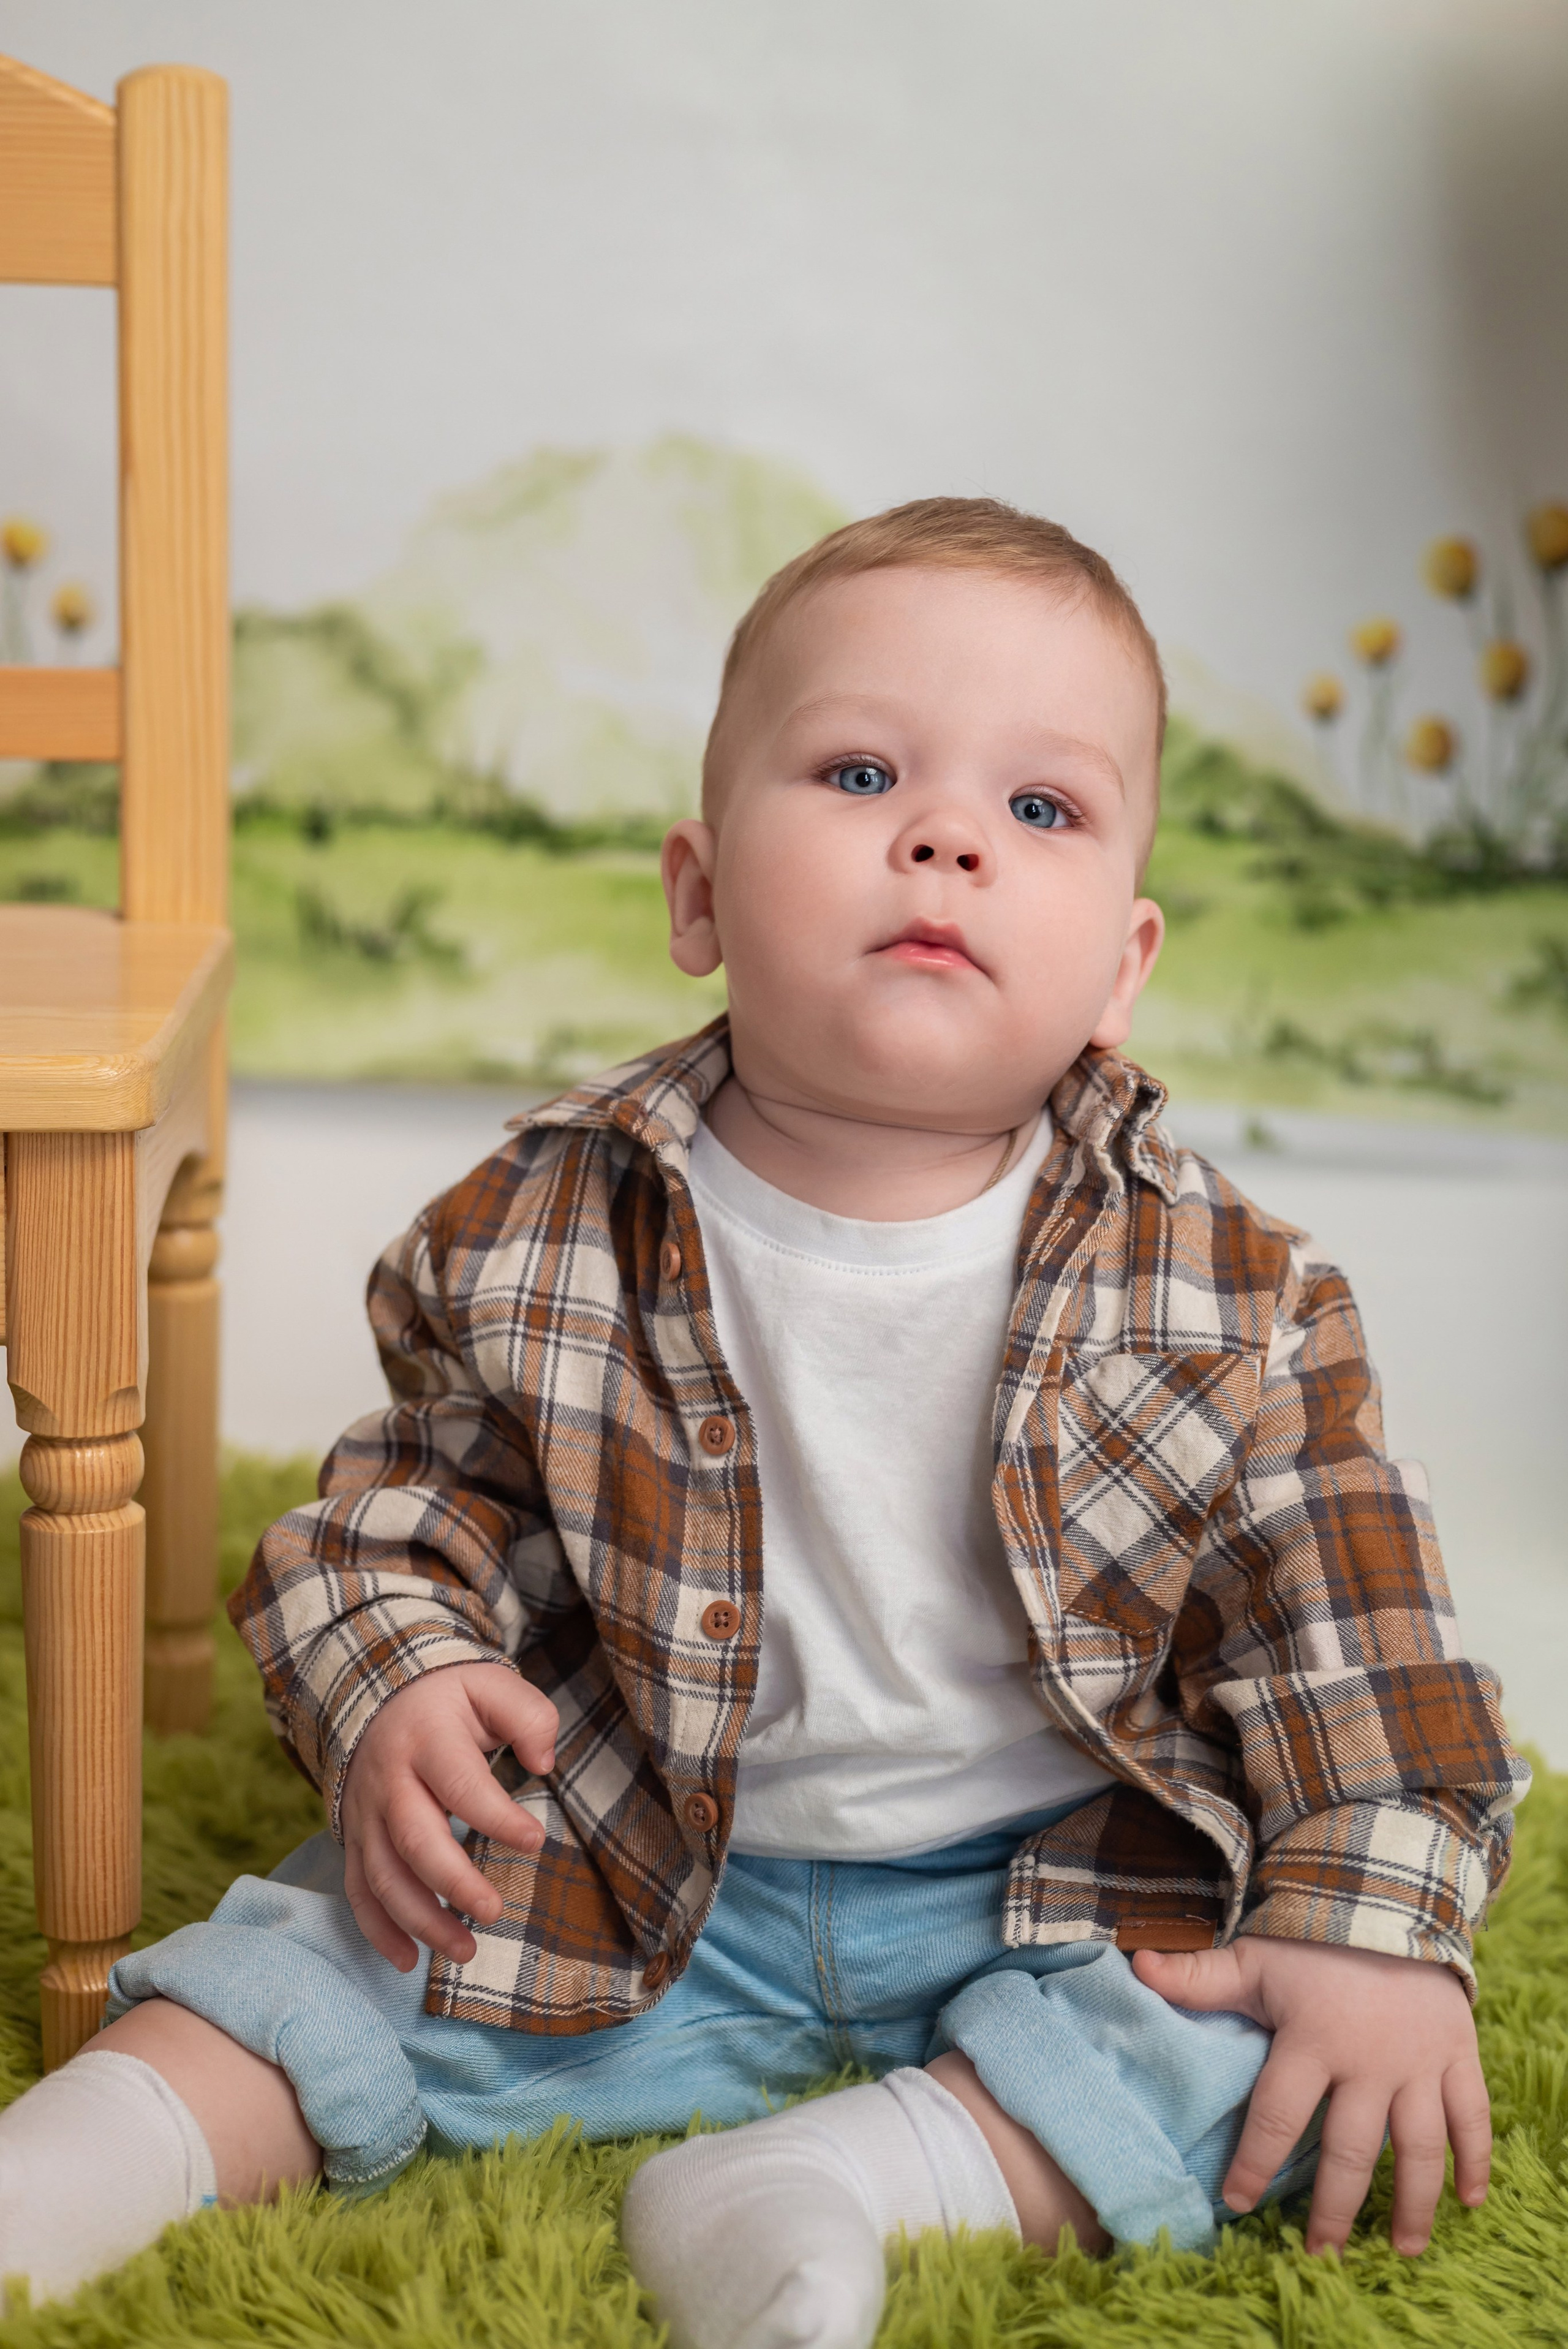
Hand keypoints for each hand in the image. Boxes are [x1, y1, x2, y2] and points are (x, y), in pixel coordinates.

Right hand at [339, 1662, 558, 1972]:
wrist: (377, 1695)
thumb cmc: (448, 1699)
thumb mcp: (491, 1685)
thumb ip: (527, 1716)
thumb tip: (544, 1763)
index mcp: (427, 1739)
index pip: (461, 1784)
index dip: (497, 1817)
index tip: (536, 1840)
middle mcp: (389, 1781)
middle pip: (414, 1839)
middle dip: (453, 1883)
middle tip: (494, 1913)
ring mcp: (365, 1814)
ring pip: (382, 1876)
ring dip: (419, 1921)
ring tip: (465, 1951)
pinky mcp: (354, 1839)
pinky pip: (357, 1891)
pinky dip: (377, 1931)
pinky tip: (407, 1961)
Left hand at [1134, 1935, 1489, 2256]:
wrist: (1391, 1900)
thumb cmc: (1314, 1942)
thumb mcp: (1255, 1958)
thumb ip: (1198, 1977)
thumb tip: (1133, 1964)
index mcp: (1312, 2040)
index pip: (1277, 2114)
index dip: (1254, 2162)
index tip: (1237, 2202)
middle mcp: (1369, 2061)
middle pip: (1350, 2151)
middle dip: (1334, 2208)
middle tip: (1320, 2254)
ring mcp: (1418, 2064)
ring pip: (1418, 2148)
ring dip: (1412, 2203)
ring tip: (1401, 2249)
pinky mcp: (1458, 2058)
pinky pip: (1472, 2118)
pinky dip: (1475, 2161)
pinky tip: (1470, 2202)